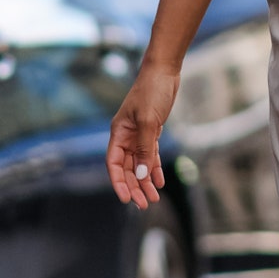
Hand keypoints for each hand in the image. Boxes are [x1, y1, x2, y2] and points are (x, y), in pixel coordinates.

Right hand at [107, 62, 179, 208]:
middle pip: (127, 168)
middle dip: (134, 187)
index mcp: (118, 133)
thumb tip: (142, 174)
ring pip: (139, 164)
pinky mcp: (151, 131)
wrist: (164, 72)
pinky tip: (159, 182)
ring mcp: (138, 134)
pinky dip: (154, 169)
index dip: (118, 182)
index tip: (126, 199)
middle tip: (144, 204)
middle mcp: (126, 136)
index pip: (114, 164)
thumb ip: (144, 149)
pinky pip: (150, 155)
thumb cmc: (152, 91)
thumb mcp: (148, 121)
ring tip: (153, 198)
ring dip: (145, 181)